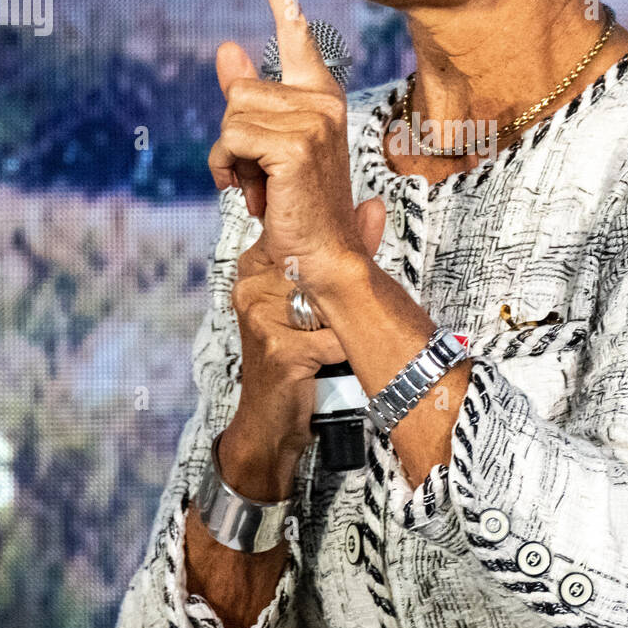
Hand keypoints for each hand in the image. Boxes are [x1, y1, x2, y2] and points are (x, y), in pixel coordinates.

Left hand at [207, 0, 385, 307]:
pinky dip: (228, 172)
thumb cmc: (298, 203)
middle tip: (260, 176)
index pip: (294, 28)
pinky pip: (230, 139)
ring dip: (228, 159)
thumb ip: (249, 96)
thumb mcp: (269, 144)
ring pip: (230, 115)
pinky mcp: (296, 144)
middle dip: (232, 138)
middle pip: (238, 89)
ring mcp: (313, 120)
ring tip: (261, 186)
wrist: (320, 254)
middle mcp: (322, 99)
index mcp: (319, 94)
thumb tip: (226, 49)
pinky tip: (258, 195)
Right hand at [229, 204, 385, 448]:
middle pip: (319, 272)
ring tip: (326, 342)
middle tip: (336, 316)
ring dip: (340, 327)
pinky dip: (341, 354)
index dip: (333, 251)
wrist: (268, 422)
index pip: (302, 238)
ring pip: (329, 307)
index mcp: (255, 267)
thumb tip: (374, 205)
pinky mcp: (279, 350)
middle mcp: (252, 287)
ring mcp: (261, 318)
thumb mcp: (313, 301)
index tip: (348, 263)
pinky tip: (326, 363)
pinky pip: (333, 340)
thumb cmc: (293, 357)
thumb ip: (341, 253)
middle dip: (340, 295)